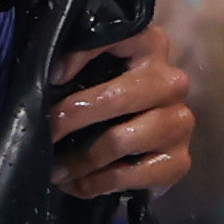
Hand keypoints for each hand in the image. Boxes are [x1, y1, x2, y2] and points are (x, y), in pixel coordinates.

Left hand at [49, 23, 194, 198]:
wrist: (143, 133)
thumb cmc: (107, 88)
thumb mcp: (94, 62)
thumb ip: (77, 55)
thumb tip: (53, 74)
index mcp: (150, 44)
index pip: (117, 39)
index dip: (80, 55)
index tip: (52, 76)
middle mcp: (172, 81)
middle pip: (116, 98)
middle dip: (71, 119)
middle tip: (43, 131)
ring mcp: (180, 122)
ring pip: (121, 141)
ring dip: (81, 159)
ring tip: (54, 168)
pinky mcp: (180, 160)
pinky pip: (134, 175)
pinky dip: (99, 183)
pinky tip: (77, 184)